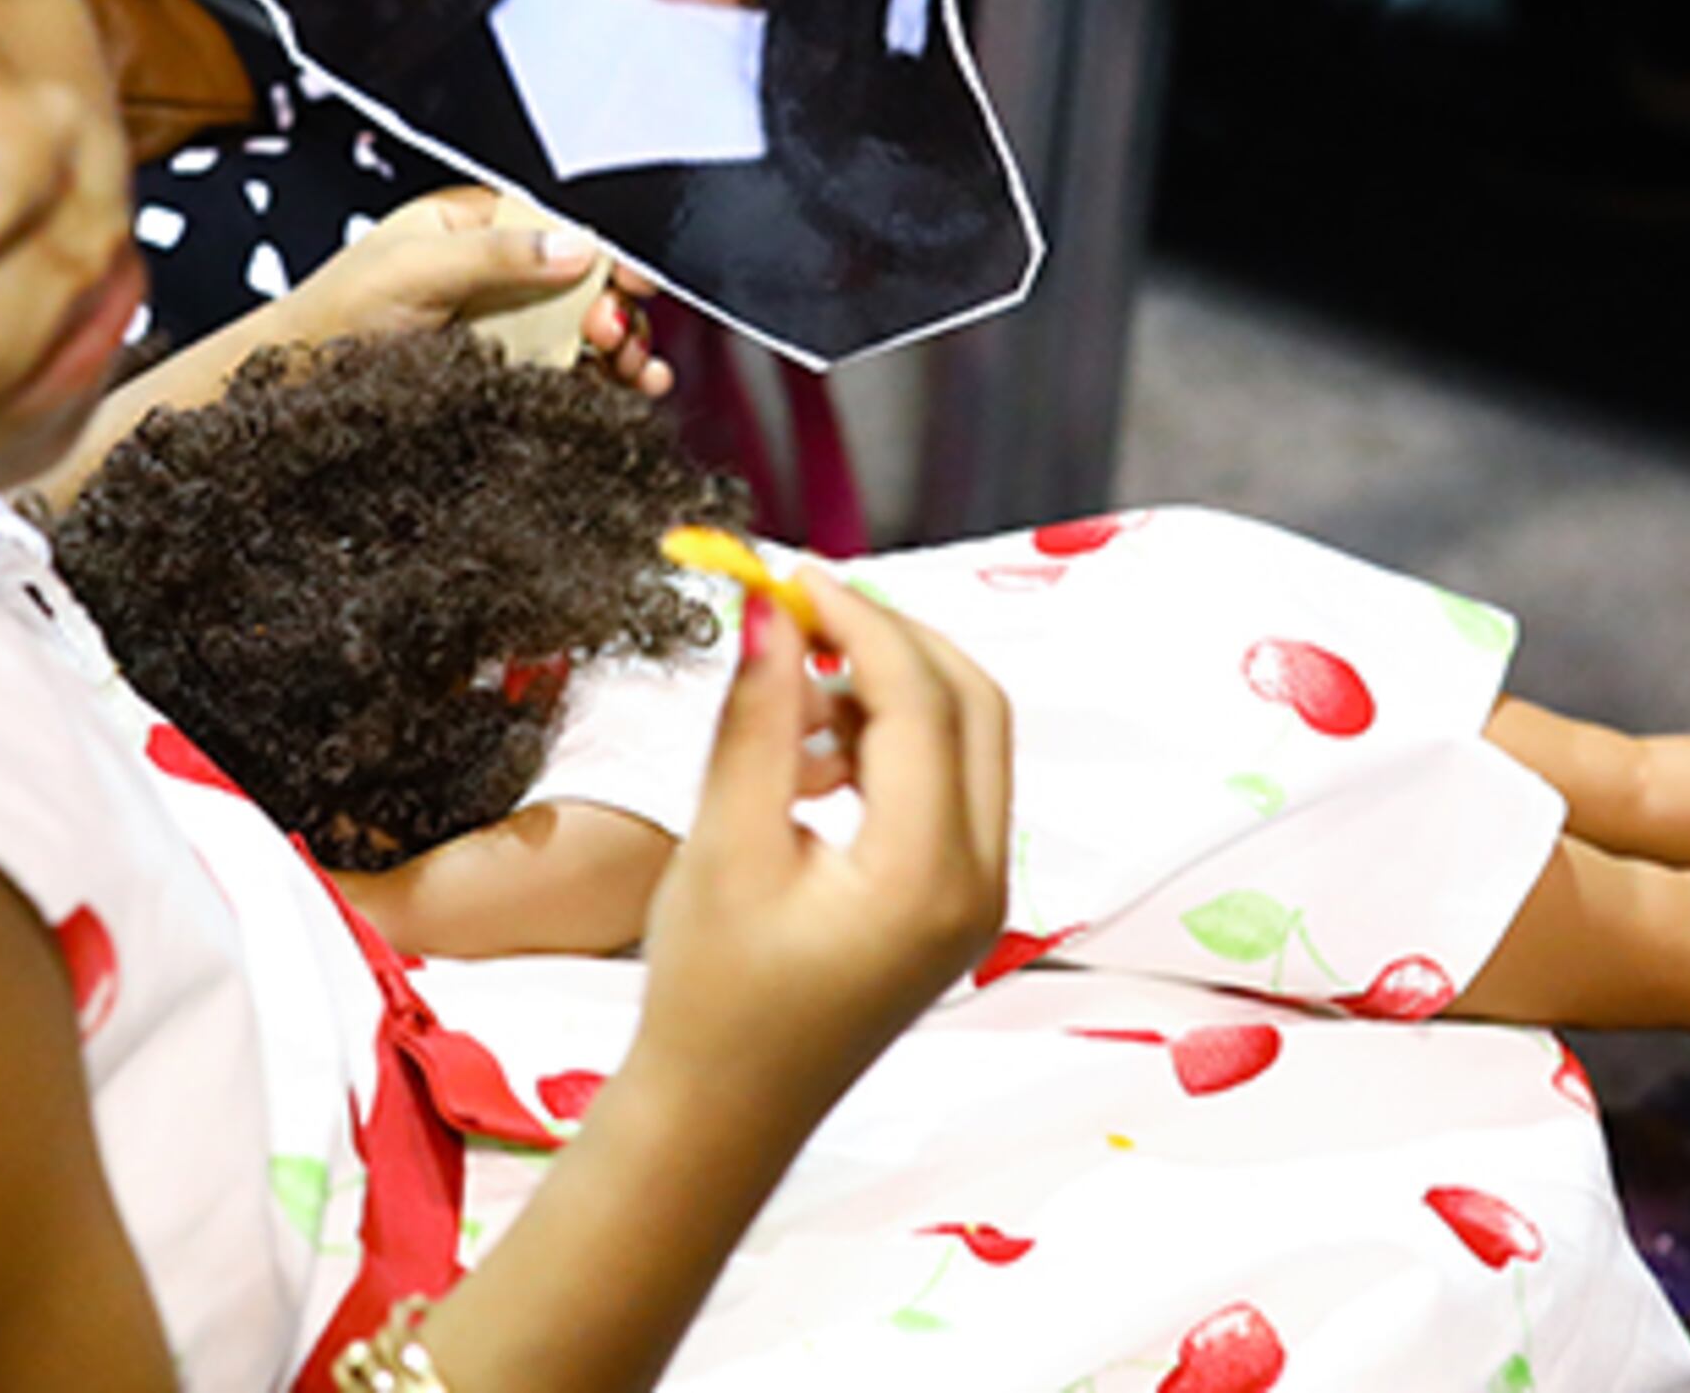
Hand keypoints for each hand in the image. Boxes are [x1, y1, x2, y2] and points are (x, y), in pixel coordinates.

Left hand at [287, 190, 674, 393]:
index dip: (602, 249)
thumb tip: (575, 245)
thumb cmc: (336, 312)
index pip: (556, 225)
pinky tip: (628, 387)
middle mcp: (492, 270)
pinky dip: (604, 377)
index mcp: (471, 224)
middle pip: (580, 281)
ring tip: (637, 369)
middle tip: (615, 333)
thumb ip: (496, 255)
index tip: (634, 277)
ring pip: (581, 327)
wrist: (295, 384)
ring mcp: (499, 322)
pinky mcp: (501, 372)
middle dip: (613, 306)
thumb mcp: (417, 268)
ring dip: (622, 346)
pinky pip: (565, 368)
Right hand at [633, 577, 1011, 1119]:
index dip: (858, 619)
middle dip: (890, 642)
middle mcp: (978, 884)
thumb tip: (773, 607)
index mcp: (927, 875)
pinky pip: (944, 788)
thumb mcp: (725, 843)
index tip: (789, 575)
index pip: (921, 698)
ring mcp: (977, 898)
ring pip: (964, 741)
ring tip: (784, 711)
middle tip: (800, 611)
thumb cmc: (711, 997)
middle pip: (972, 705)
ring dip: (884, 695)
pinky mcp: (954, 904)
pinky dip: (885, 747)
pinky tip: (801, 764)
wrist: (721, 1114)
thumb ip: (759, 719)